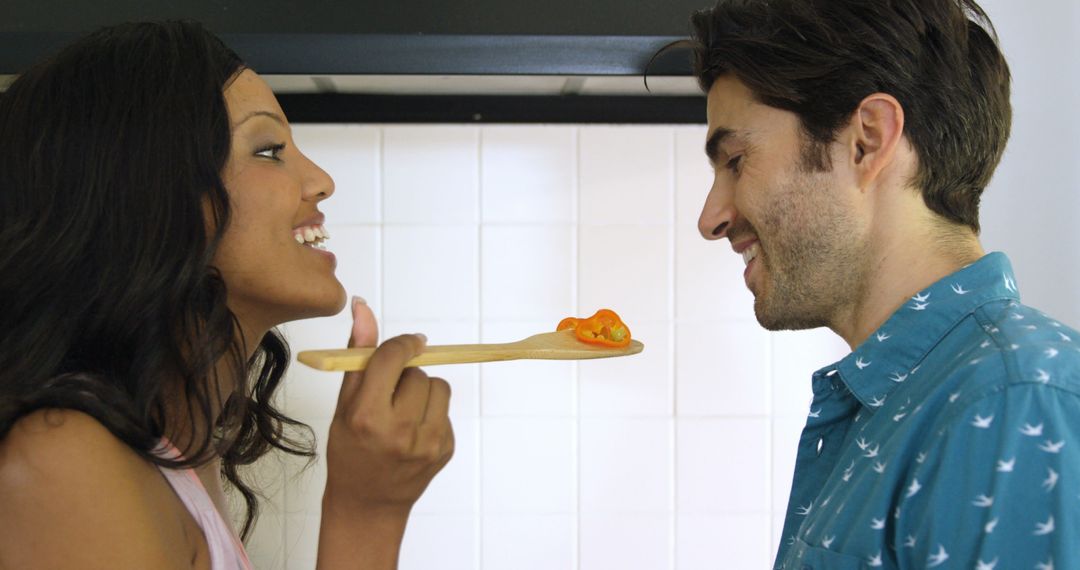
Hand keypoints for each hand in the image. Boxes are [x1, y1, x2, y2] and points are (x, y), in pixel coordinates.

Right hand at [322, 297, 454, 518]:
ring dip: (423, 391)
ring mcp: (426, 444)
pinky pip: (446, 410)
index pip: (394, 358)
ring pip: (439, 387)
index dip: (403, 344)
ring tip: (403, 411)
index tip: (409, 343)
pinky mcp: (445, 450)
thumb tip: (362, 306)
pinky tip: (412, 432)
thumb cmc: (349, 450)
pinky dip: (431, 413)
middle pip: (418, 373)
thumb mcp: (344, 403)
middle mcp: (399, 431)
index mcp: (367, 416)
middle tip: (390, 395)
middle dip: (407, 375)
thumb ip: (358, 353)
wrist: (368, 504)